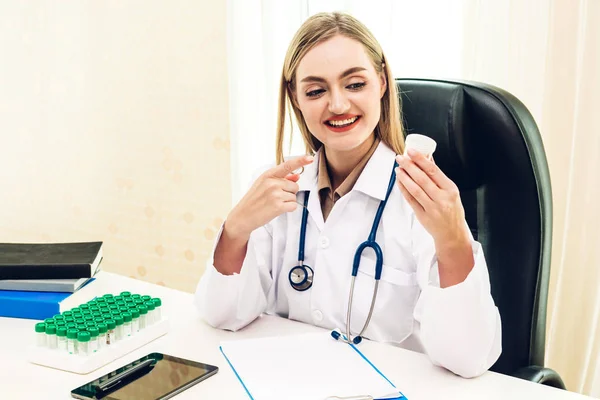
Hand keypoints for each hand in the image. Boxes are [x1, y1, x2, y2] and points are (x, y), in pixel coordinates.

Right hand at [225, 155, 313, 239]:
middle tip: (274, 197)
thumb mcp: (264, 185)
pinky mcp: (278, 206)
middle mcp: (272, 183)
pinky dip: (288, 209)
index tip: (310, 158)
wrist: (243, 216)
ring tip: (273, 203)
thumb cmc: (254, 200)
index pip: (287, 165)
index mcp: (268, 175)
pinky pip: (293, 205)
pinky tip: (277, 209)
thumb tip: (297, 176)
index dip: (300, 161)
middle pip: (295, 185)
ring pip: (294, 196)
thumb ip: (281, 179)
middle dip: (289, 192)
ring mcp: (275, 194)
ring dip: (287, 201)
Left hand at [395, 149, 472, 270]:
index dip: (420, 159)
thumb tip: (428, 158)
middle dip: (409, 166)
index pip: (433, 171)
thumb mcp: (451, 192)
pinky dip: (404, 189)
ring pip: (415, 189)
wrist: (452, 234)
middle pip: (422, 179)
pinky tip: (399, 181)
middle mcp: (442, 199)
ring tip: (398, 168)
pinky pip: (410, 200)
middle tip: (400, 157)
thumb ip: (438, 176)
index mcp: (450, 189)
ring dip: (404, 177)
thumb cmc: (452, 211)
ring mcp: (432, 208)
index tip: (411, 151)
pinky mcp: (422, 216)